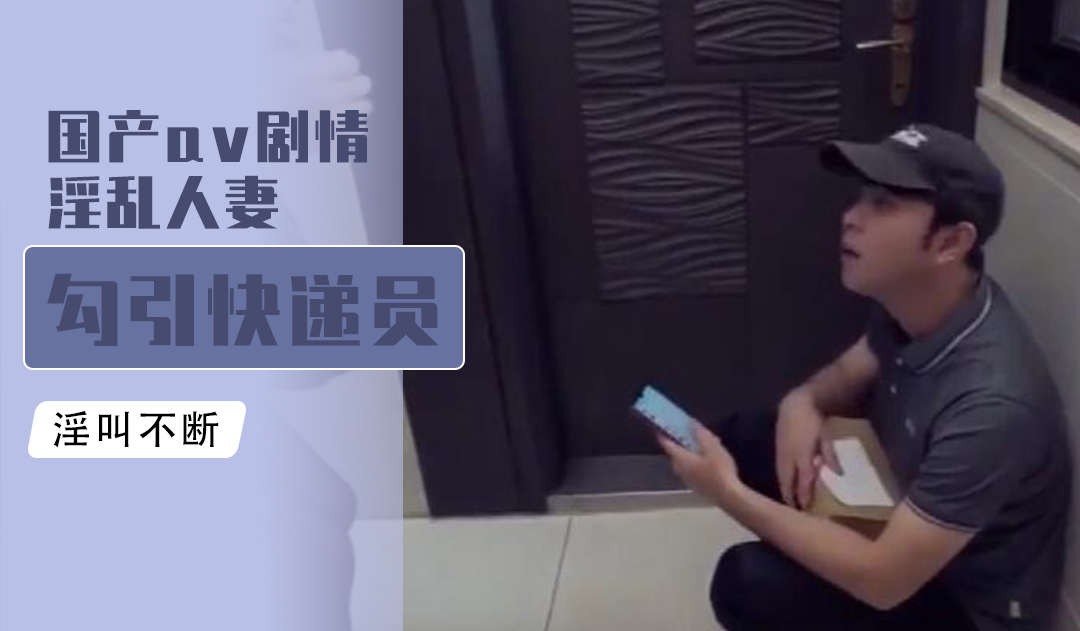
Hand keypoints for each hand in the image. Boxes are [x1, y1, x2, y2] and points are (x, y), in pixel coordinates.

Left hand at [657, 422, 742, 506]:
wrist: (729, 496)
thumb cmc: (719, 470)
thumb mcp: (712, 447)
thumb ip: (700, 434)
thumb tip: (690, 422)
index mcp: (680, 458)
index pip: (666, 443)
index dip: (664, 433)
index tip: (662, 426)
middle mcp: (679, 469)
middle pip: (677, 452)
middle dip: (684, 442)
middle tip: (695, 434)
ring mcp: (687, 479)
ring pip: (685, 461)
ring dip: (693, 452)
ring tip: (708, 446)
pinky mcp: (696, 486)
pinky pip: (692, 469)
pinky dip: (698, 462)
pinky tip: (711, 461)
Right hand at [776, 391, 842, 510]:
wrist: (794, 405)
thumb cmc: (812, 421)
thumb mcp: (825, 438)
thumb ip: (830, 456)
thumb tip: (839, 473)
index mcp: (802, 457)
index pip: (803, 482)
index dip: (804, 497)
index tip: (807, 510)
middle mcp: (789, 458)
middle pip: (788, 483)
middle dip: (791, 498)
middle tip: (796, 510)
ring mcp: (781, 455)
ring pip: (781, 478)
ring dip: (785, 490)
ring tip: (789, 502)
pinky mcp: (777, 452)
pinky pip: (779, 471)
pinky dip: (782, 481)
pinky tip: (785, 485)